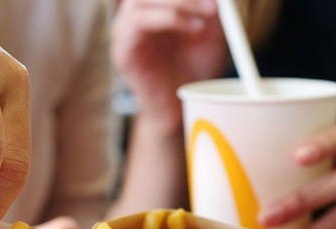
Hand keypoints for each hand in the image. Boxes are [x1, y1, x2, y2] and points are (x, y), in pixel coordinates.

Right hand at [111, 0, 227, 129]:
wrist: (182, 109)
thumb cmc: (195, 70)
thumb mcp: (210, 31)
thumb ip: (210, 6)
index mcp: (152, 7)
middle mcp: (134, 15)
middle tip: (213, 1)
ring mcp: (125, 32)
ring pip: (140, 0)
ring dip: (179, 1)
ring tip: (207, 15)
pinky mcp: (123, 50)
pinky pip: (137, 22)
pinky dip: (169, 18)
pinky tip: (194, 29)